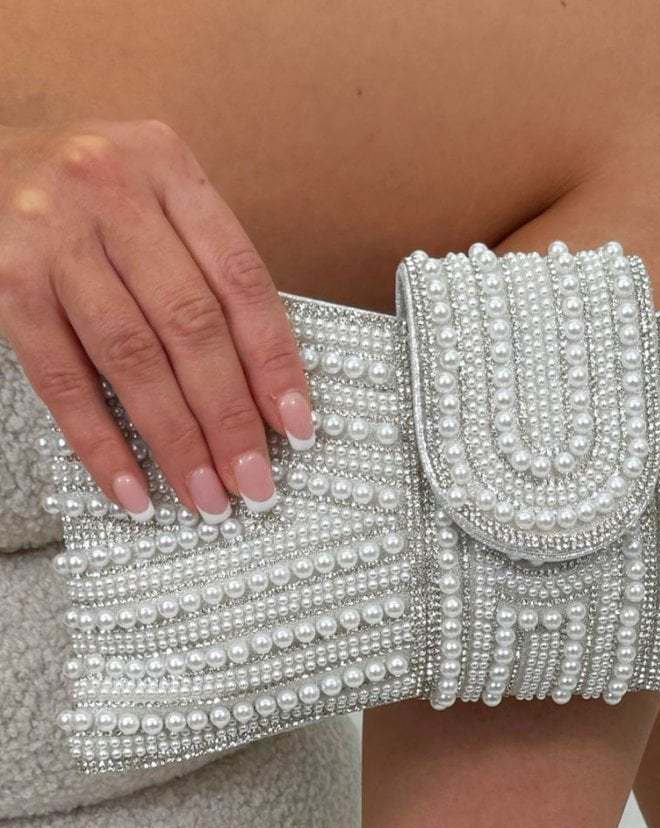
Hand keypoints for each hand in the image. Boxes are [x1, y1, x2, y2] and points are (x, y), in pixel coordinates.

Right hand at [0, 118, 314, 521]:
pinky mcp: (4, 279)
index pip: (242, 282)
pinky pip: (62, 378)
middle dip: (229, 417)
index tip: (298, 426)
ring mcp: (53, 234)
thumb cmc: (86, 195)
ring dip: (175, 439)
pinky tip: (132, 488)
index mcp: (169, 168)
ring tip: (206, 495)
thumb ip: (204, 268)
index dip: (275, 362)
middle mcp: (112, 192)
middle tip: (253, 481)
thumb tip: (263, 385)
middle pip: (191, 325)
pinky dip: (100, 442)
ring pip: (132, 357)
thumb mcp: (153, 199)